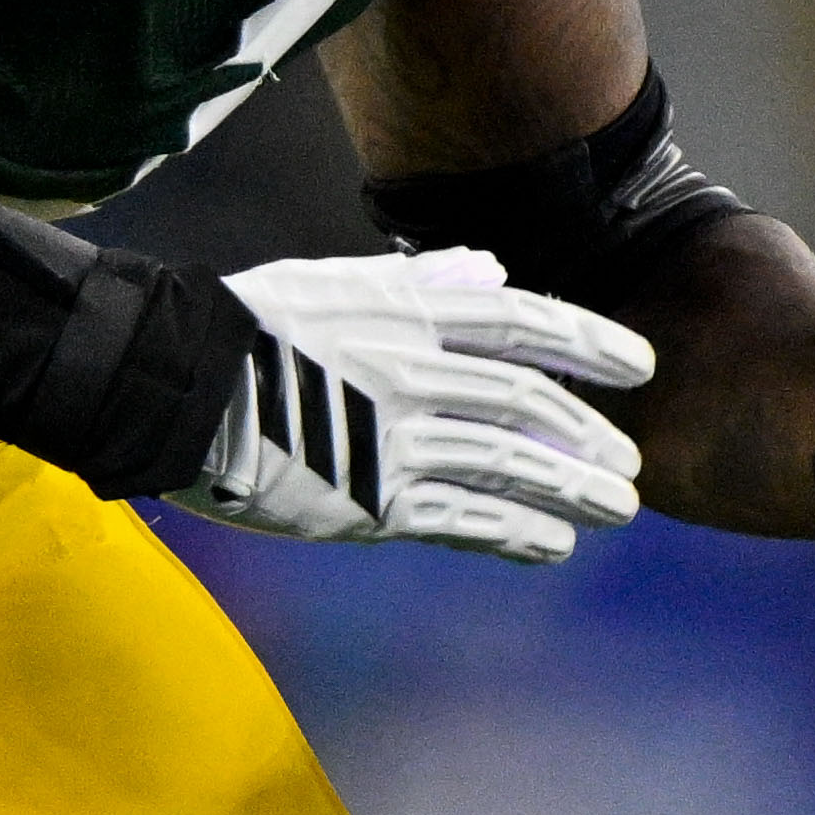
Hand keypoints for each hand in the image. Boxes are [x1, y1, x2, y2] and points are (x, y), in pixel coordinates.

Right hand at [176, 247, 652, 562]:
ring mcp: (395, 440)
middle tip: (631, 465)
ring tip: (616, 508)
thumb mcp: (335, 282)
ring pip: (509, 465)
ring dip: (573, 489)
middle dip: (589, 436)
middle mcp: (413, 372)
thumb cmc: (245, 328)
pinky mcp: (371, 501)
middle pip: (528, 403)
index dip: (590, 344)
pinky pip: (463, 521)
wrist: (173, 388)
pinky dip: (516, 533)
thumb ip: (422, 280)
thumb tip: (490, 269)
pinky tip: (551, 545)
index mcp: (406, 310)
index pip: (523, 322)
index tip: (640, 368)